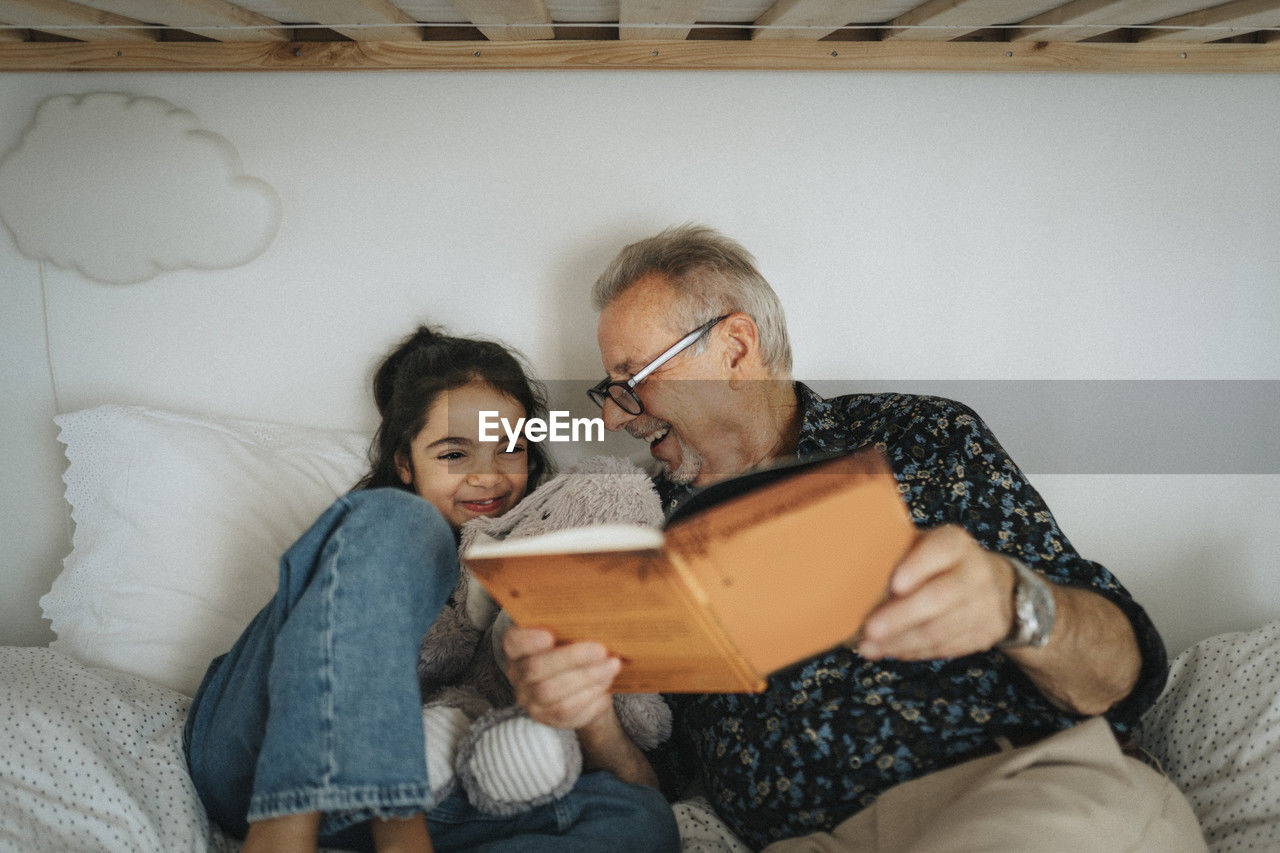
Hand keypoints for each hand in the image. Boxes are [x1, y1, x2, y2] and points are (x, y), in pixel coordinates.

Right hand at [504, 626, 621, 730]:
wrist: (581, 684)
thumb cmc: (572, 649)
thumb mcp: (568, 633)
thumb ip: (572, 625)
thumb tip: (597, 611)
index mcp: (517, 648)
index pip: (513, 642)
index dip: (528, 640)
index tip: (549, 635)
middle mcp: (518, 675)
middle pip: (536, 669)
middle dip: (572, 658)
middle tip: (601, 649)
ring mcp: (531, 700)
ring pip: (553, 693)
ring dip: (587, 678)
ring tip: (612, 666)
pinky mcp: (548, 718)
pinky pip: (567, 712)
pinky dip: (590, 697)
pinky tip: (606, 684)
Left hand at [854, 524, 1016, 660]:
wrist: (997, 586)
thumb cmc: (940, 563)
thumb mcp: (924, 546)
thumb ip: (898, 554)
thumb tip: (850, 575)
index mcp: (956, 543)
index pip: (941, 550)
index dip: (917, 567)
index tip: (895, 584)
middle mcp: (976, 572)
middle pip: (939, 596)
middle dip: (901, 616)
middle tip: (869, 629)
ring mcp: (984, 605)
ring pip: (940, 629)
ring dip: (901, 641)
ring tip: (869, 646)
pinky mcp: (983, 634)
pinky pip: (945, 646)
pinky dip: (914, 651)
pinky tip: (890, 651)